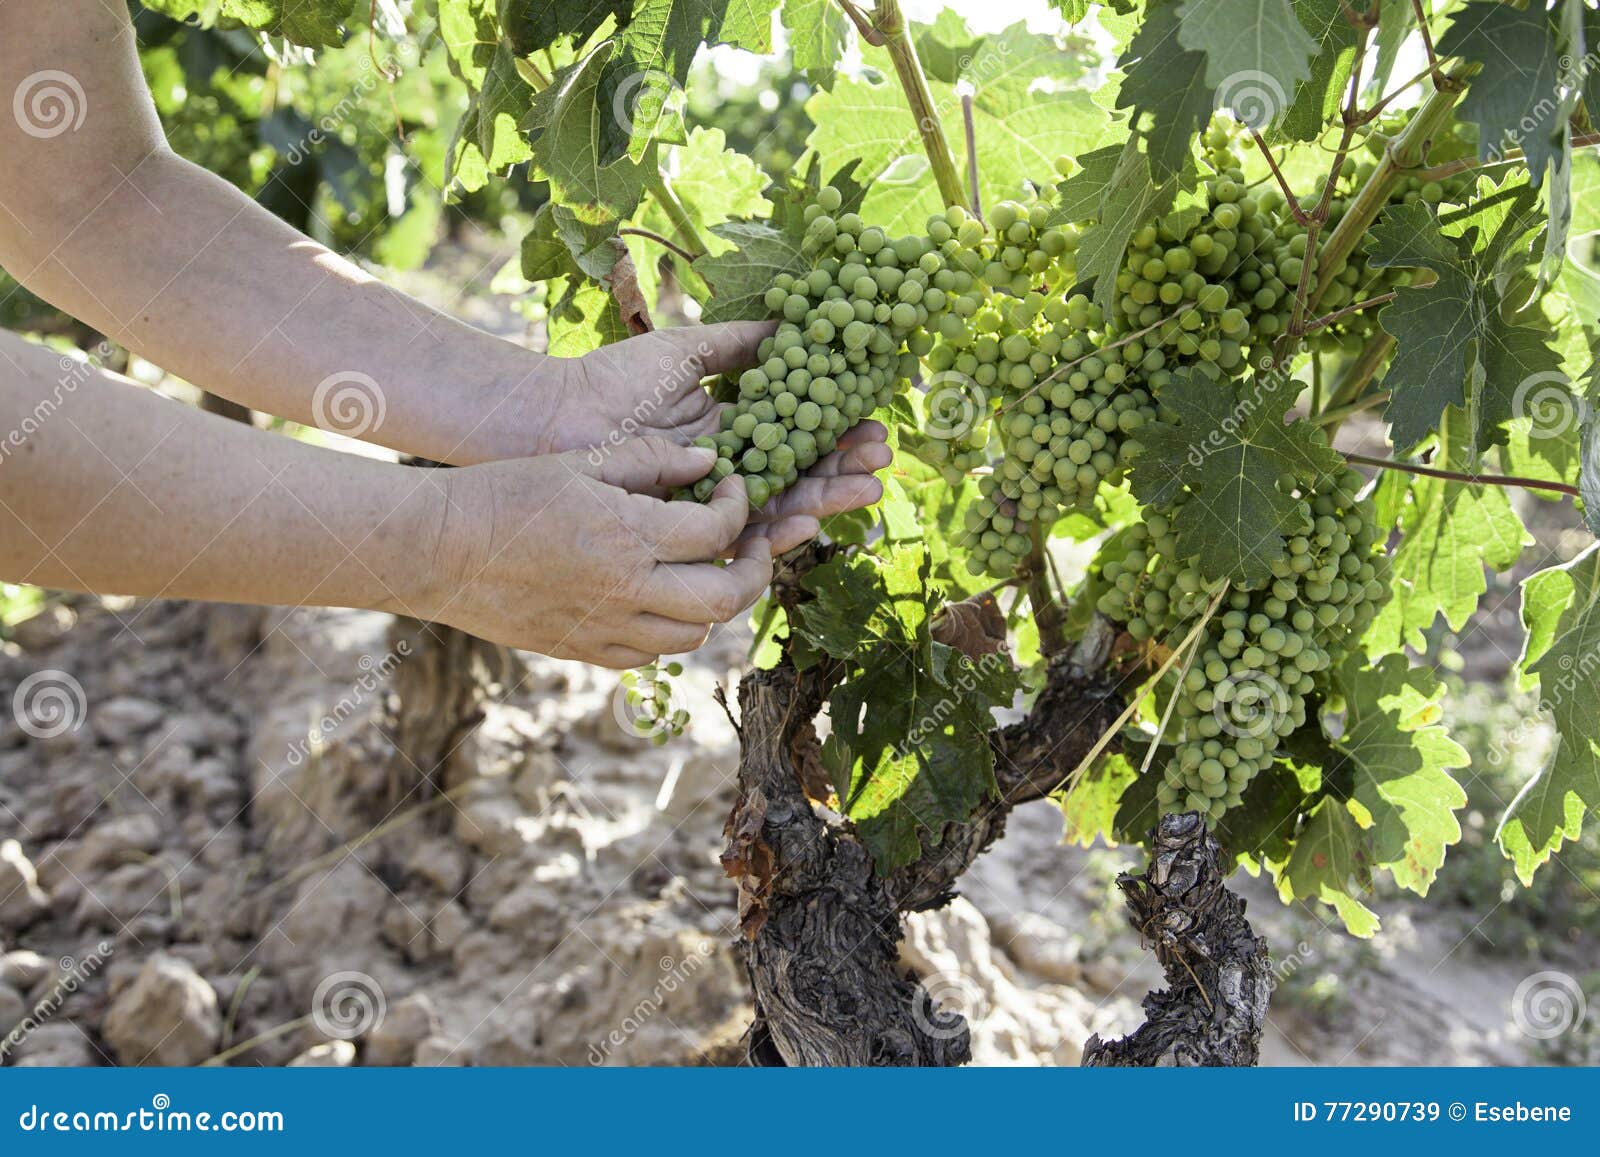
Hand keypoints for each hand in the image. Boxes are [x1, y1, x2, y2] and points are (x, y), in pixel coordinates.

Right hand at [421, 438, 775, 667]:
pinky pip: (648, 656)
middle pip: (725, 598)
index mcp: (628, 534)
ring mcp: (604, 628)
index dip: (739, 506)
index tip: (731, 489)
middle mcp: (625, 589)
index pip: (718, 530)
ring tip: (707, 572)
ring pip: (693, 635)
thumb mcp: (581, 459)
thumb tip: (708, 460)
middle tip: (752, 545)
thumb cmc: (505, 492)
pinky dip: (667, 632)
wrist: (436, 550)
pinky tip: (658, 601)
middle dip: (754, 570)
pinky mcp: (582, 650)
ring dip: (712, 604)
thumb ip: (651, 459)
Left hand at [544, 324, 892, 524]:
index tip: (873, 422)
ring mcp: (709, 502)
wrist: (556, 418)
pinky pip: (740, 535)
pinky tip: (811, 522)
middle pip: (798, 475)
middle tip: (882, 462)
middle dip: (843, 471)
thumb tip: (793, 321)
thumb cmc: (611, 381)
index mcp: (730, 428)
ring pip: (779, 508)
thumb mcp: (684, 352)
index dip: (836, 431)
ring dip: (825, 502)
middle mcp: (727, 470)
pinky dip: (777, 530)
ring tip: (866, 490)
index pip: (797, 433)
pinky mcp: (687, 530)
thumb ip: (738, 343)